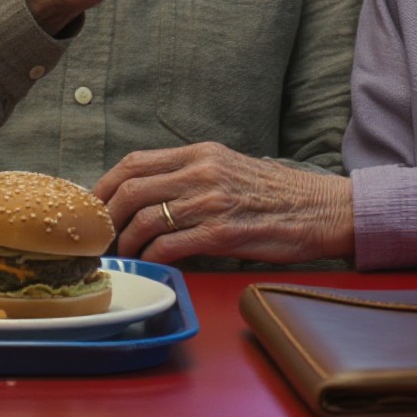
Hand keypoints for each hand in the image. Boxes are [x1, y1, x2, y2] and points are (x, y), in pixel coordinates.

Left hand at [95, 142, 354, 263]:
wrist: (322, 209)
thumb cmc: (275, 194)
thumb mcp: (227, 167)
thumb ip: (189, 174)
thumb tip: (147, 194)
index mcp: (199, 154)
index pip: (134, 162)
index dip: (105, 185)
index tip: (94, 206)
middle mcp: (201, 172)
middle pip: (132, 188)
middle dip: (107, 215)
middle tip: (100, 237)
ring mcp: (212, 201)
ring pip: (147, 217)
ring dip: (127, 241)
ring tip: (123, 255)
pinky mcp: (224, 233)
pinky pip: (173, 245)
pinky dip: (153, 256)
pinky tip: (150, 263)